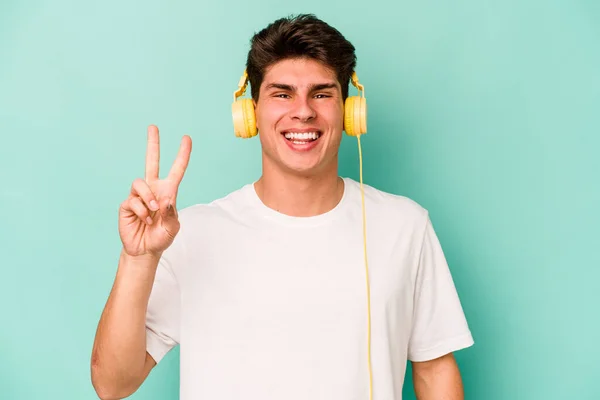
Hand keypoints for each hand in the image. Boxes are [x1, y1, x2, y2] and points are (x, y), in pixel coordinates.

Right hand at [118, 125, 191, 257]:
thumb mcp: (172, 227)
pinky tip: (144, 220)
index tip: (187, 139)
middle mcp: (153, 190)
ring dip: (148, 197)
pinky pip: (133, 199)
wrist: (145, 250)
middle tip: (153, 127)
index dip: (182, 155)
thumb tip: (165, 199)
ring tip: (152, 212)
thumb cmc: (161, 237)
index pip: (177, 170)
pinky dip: (141, 210)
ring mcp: (139, 196)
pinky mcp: (127, 204)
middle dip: (153, 144)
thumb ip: (170, 213)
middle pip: (152, 161)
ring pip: (140, 183)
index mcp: (168, 192)